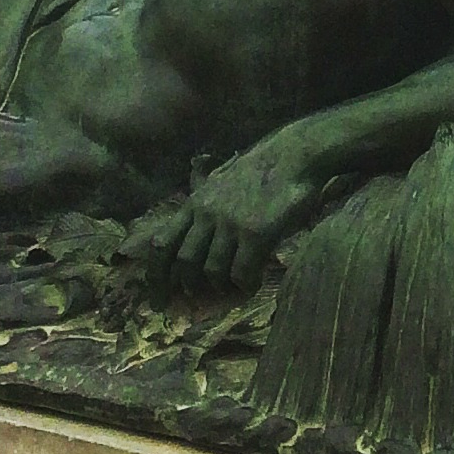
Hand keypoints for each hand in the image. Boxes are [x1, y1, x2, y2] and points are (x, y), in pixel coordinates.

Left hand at [120, 135, 327, 296]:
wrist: (296, 154)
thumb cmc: (263, 167)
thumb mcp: (222, 181)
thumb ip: (206, 205)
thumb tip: (194, 232)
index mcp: (195, 202)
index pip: (163, 244)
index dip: (156, 274)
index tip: (158, 296)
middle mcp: (207, 214)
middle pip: (184, 262)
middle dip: (188, 285)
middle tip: (196, 299)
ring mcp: (231, 224)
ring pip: (212, 271)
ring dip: (220, 286)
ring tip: (232, 288)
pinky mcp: (256, 233)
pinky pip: (241, 272)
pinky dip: (244, 285)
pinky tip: (253, 282)